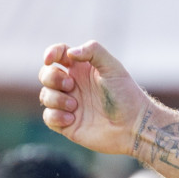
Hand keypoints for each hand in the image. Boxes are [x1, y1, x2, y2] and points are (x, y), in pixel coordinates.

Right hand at [38, 42, 153, 155]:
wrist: (133, 125)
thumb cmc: (126, 94)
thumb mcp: (113, 67)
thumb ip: (93, 51)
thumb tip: (70, 53)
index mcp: (82, 69)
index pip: (58, 54)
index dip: (50, 53)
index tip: (50, 60)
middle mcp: (73, 85)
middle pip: (46, 74)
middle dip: (52, 78)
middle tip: (71, 86)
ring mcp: (69, 104)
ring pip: (45, 96)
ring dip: (56, 99)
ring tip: (76, 106)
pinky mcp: (67, 124)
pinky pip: (48, 117)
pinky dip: (55, 116)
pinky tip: (72, 119)